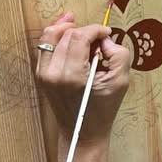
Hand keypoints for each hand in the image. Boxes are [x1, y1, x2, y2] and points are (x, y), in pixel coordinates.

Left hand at [35, 12, 132, 144]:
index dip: (95, 29)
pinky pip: (45, 46)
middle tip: (98, 40)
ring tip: (79, 28)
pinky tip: (67, 33)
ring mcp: (44, 73)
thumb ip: (119, 55)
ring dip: (66, 28)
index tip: (107, 33)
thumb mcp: (120, 82)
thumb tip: (106, 39)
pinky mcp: (40, 74)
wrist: (82, 133)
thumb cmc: (102, 110)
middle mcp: (53, 72)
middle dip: (84, 30)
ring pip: (50, 36)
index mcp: (72, 75)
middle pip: (66, 34)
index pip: (80, 36)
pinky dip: (56, 37)